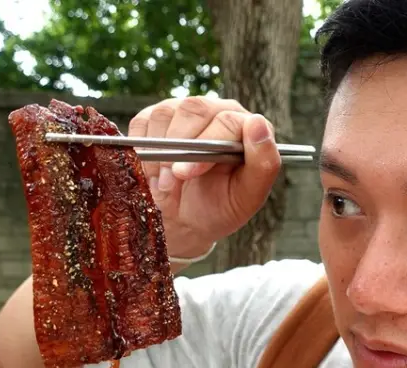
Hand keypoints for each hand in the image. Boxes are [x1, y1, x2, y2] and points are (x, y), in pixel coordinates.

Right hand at [129, 96, 280, 258]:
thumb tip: (257, 124)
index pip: (227, 120)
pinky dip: (142, 150)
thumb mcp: (248, 197)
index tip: (186, 173)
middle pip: (194, 108)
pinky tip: (153, 172)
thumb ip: (264, 163)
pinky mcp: (156, 116)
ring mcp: (185, 111)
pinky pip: (142, 122)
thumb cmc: (220, 208)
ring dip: (159, 153)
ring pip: (166, 113)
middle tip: (171, 182)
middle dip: (178, 148)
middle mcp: (217, 112)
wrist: (184, 220)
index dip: (205, 144)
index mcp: (245, 127)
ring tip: (166, 183)